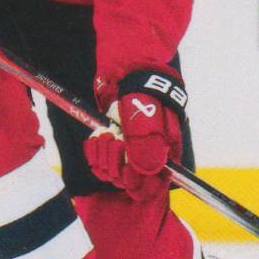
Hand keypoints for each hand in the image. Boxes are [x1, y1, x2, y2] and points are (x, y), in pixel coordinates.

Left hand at [85, 70, 185, 200]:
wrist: (129, 71)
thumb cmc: (144, 92)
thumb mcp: (148, 116)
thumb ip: (146, 144)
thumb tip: (145, 173)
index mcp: (164, 155)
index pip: (153, 187)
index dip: (138, 185)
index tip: (126, 171)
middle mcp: (146, 158)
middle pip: (127, 183)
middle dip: (116, 163)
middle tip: (116, 139)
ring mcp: (127, 153)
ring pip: (110, 174)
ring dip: (103, 154)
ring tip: (107, 132)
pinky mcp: (110, 147)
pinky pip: (97, 163)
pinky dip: (94, 150)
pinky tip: (97, 134)